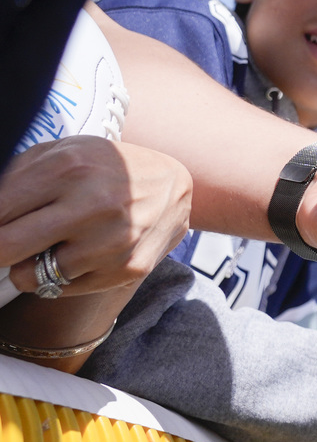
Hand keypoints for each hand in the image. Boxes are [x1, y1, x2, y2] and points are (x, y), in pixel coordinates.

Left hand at [0, 138, 192, 297]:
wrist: (174, 186)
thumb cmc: (104, 168)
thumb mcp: (62, 153)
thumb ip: (17, 176)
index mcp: (69, 168)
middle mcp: (92, 205)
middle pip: (5, 247)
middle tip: (8, 241)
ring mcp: (112, 242)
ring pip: (29, 277)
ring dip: (28, 265)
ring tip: (46, 246)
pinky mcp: (127, 269)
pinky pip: (61, 289)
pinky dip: (59, 275)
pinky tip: (76, 254)